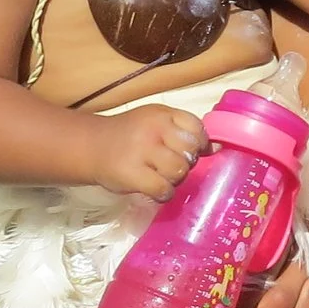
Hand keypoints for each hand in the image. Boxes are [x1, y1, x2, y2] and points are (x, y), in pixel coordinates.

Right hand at [91, 105, 208, 199]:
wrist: (91, 146)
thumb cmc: (130, 135)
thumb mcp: (157, 123)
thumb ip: (185, 132)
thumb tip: (217, 148)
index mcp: (163, 114)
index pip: (197, 129)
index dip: (198, 144)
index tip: (187, 150)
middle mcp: (154, 130)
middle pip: (190, 153)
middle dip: (186, 163)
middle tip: (169, 165)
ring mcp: (142, 151)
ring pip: (179, 172)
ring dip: (174, 180)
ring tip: (160, 176)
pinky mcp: (132, 174)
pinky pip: (163, 189)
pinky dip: (164, 193)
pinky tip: (154, 188)